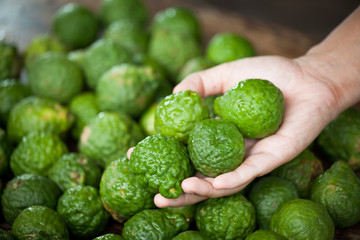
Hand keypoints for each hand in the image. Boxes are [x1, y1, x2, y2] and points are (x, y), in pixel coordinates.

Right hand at [152, 55, 343, 206]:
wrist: (307, 78)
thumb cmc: (267, 75)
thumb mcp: (226, 74)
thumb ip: (200, 82)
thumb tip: (175, 95)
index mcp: (217, 136)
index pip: (184, 152)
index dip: (160, 157)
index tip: (134, 156)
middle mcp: (230, 152)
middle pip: (201, 177)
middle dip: (178, 190)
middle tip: (155, 195)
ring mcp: (249, 159)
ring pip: (223, 184)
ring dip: (201, 191)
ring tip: (180, 191)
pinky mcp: (271, 159)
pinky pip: (249, 174)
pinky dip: (231, 180)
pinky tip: (214, 183)